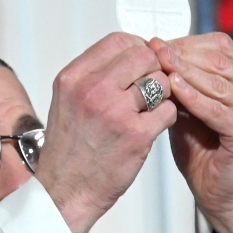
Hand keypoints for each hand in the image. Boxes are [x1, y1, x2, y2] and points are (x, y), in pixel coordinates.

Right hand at [36, 32, 177, 232]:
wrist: (65, 192)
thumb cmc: (69, 151)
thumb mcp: (68, 101)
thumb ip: (94, 76)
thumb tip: (129, 54)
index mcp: (74, 77)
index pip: (119, 40)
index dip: (137, 49)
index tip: (141, 64)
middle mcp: (92, 90)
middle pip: (144, 55)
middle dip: (154, 69)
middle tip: (151, 88)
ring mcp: (115, 112)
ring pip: (160, 81)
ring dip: (162, 94)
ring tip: (150, 110)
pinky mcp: (136, 135)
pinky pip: (168, 110)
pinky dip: (166, 118)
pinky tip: (152, 128)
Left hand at [149, 33, 232, 232]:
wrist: (218, 192)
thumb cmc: (203, 151)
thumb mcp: (187, 108)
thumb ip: (180, 83)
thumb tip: (155, 51)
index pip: (218, 48)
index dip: (185, 44)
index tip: (155, 42)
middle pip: (217, 61)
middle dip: (181, 55)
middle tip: (152, 48)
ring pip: (216, 82)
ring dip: (183, 72)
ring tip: (158, 64)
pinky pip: (215, 109)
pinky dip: (192, 97)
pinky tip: (172, 88)